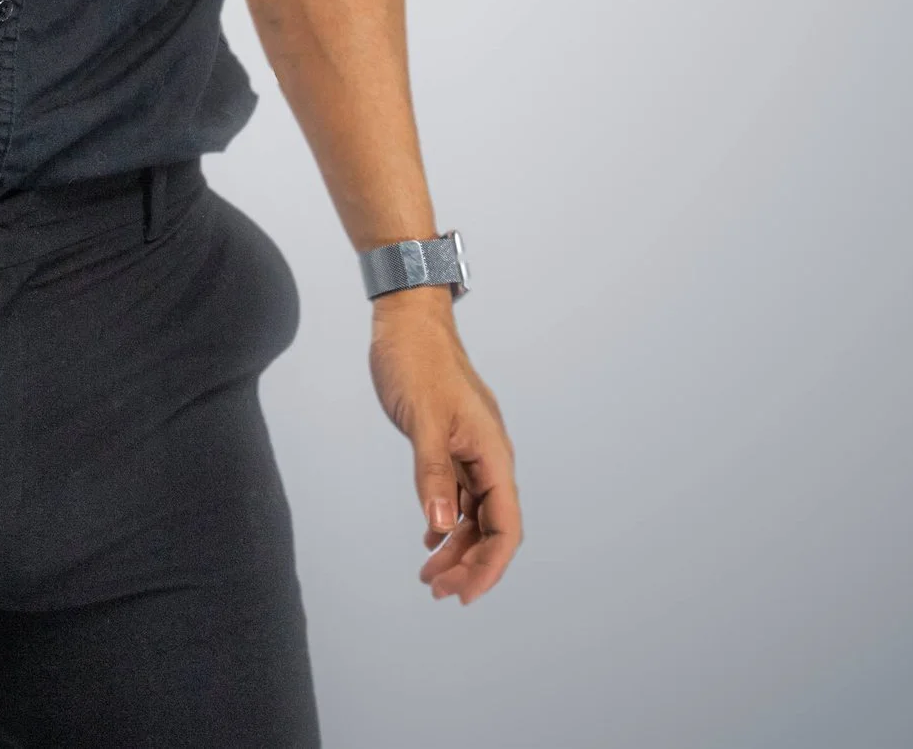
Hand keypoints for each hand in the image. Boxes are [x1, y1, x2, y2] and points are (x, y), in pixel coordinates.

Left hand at [369, 295, 521, 604]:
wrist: (406, 319)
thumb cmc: (417, 360)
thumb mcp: (422, 418)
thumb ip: (432, 473)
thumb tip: (443, 527)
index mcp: (491, 451)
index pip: (506, 523)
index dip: (490, 564)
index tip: (465, 594)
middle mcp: (488, 455)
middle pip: (493, 526)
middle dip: (470, 564)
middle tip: (436, 590)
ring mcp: (471, 449)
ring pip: (475, 513)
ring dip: (456, 546)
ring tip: (429, 574)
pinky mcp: (452, 443)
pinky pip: (459, 494)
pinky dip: (447, 520)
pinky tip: (430, 537)